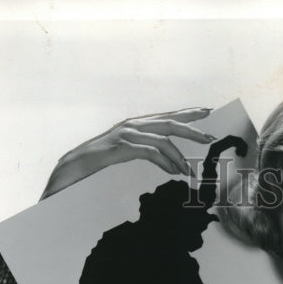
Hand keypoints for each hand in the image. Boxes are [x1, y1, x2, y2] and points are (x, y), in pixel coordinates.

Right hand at [40, 108, 214, 198]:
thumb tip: (171, 164)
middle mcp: (132, 125)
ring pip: (162, 138)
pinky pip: (150, 152)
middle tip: (210, 137)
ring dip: (179, 156)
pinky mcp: (121, 147)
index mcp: (136, 125)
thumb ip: (147, 153)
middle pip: (169, 123)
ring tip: (190, 171)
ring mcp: (126, 134)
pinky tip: (173, 172)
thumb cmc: (100, 162)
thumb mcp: (126, 155)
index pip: (166, 116)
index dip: (188, 114)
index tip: (207, 112)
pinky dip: (165, 162)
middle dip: (192, 129)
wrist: (72, 166)